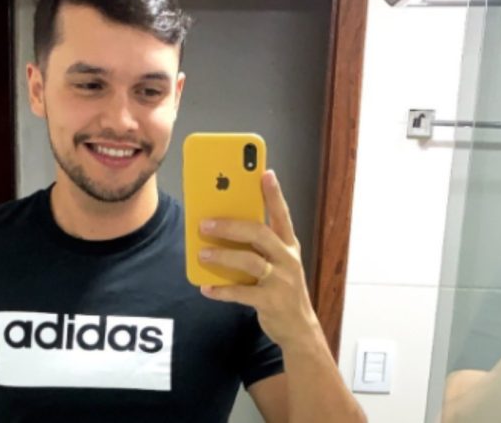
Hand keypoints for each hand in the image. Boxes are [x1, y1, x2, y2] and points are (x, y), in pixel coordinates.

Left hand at [198, 170, 320, 348]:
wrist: (299, 328)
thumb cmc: (281, 288)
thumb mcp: (277, 262)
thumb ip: (259, 247)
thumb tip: (223, 228)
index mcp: (288, 245)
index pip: (282, 214)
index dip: (274, 194)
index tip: (265, 173)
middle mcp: (287, 259)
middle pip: (259, 234)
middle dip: (230, 226)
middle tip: (205, 223)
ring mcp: (281, 280)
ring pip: (249, 261)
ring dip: (222, 255)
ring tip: (202, 253)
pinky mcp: (270, 302)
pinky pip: (241, 293)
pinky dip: (221, 290)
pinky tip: (206, 287)